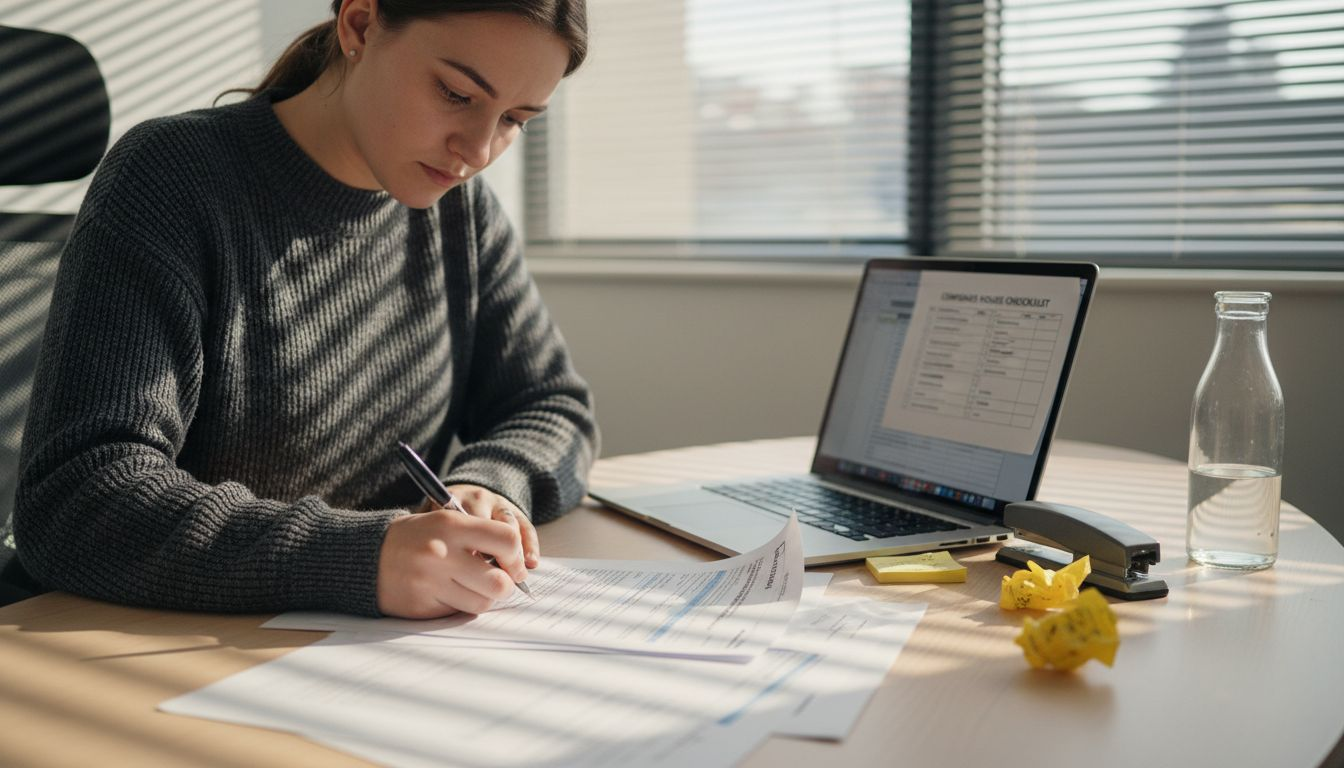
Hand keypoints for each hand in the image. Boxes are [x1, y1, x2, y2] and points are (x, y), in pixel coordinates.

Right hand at [376, 486, 534, 618]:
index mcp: (451, 524)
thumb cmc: (417, 537)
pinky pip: (458, 613)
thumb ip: (481, 536)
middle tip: (498, 581)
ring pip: (482, 603)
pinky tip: (446, 593)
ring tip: (470, 586)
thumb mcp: (445, 521)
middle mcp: (441, 553)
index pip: (507, 539)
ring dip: (482, 598)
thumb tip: (519, 564)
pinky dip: (459, 606)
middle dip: (505, 585)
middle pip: (499, 582)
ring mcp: (430, 582)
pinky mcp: (422, 606)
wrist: (367, 556)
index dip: (517, 555)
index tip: (513, 562)